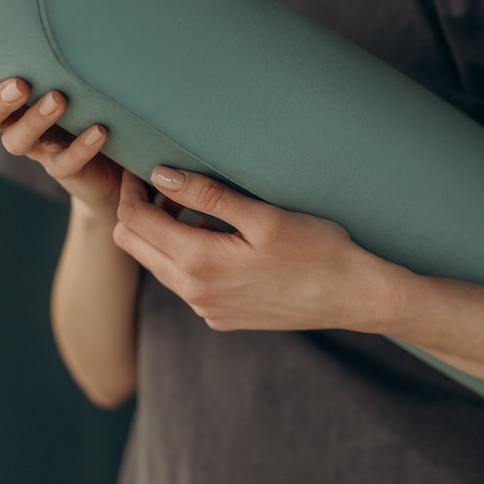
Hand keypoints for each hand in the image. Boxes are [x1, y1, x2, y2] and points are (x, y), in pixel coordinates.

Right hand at [0, 61, 121, 215]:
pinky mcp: (65, 168)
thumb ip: (66, 42)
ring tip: (59, 100)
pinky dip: (80, 148)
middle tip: (19, 84)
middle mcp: (15, 120)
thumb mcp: (77, 65)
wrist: (119, 156)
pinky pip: (65, 163)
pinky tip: (98, 130)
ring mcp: (39, 146)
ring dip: (35, 120)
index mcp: (9, 92)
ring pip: (17, 141)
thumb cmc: (91, 94)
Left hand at [112, 167, 404, 331]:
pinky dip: (187, 256)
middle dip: (140, 210)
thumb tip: (160, 174)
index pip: (134, 222)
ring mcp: (206, 310)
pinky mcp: (220, 318)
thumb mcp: (263, 215)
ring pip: (159, 265)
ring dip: (164, 233)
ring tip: (197, 206)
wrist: (352, 297)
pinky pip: (185, 284)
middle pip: (135, 246)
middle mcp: (193, 293)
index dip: (132, 189)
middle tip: (166, 182)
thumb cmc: (316, 249)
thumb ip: (207, 196)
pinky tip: (220, 238)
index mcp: (198, 263)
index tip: (144, 165)